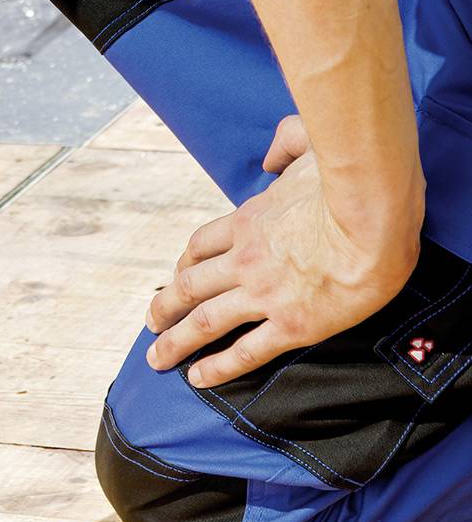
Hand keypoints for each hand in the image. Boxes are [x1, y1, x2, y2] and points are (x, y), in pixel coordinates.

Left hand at [144, 116, 423, 389]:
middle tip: (150, 323)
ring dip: (176, 342)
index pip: (201, 246)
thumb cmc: (344, 177)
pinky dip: (218, 367)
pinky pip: (246, 351)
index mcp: (247, 221)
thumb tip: (269, 157)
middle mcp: (245, 260)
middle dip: (165, 306)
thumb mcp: (306, 143)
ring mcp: (264, 294)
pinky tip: (199, 378)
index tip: (176, 277)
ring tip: (158, 359)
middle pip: (190, 286)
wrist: (372, 217)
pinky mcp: (291, 324)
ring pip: (205, 321)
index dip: (184, 264)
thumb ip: (282, 144)